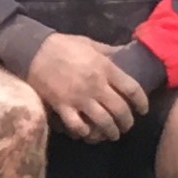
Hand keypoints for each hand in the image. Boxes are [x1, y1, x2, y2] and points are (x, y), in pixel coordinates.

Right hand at [24, 33, 148, 142]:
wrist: (33, 51)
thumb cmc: (63, 45)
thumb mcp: (90, 43)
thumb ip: (108, 52)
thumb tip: (125, 52)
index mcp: (105, 68)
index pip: (132, 89)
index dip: (142, 102)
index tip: (143, 110)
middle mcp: (96, 86)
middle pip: (120, 110)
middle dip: (127, 122)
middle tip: (127, 126)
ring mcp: (79, 98)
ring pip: (103, 122)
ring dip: (111, 131)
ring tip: (112, 134)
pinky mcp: (63, 107)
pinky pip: (78, 126)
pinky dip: (85, 132)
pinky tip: (87, 132)